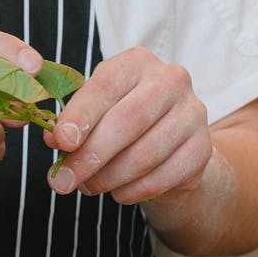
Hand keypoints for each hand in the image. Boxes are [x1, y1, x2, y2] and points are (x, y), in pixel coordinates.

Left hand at [43, 46, 210, 205]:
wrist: (169, 143)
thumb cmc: (119, 120)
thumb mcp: (92, 112)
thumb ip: (71, 122)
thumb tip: (54, 138)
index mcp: (136, 63)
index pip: (104, 87)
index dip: (81, 116)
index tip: (61, 142)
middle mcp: (170, 80)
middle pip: (126, 122)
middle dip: (89, 157)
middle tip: (62, 182)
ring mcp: (192, 113)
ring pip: (143, 155)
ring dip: (108, 179)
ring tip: (87, 187)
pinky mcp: (202, 147)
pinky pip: (161, 178)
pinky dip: (131, 192)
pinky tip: (117, 193)